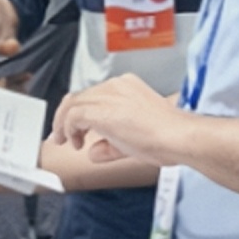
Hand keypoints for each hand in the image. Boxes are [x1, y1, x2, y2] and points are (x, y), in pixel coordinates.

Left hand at [52, 74, 188, 165]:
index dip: (80, 112)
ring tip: (64, 141)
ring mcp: (108, 95)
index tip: (75, 128)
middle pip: (80, 96)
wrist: (178, 136)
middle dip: (67, 117)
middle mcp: (116, 86)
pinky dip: (68, 129)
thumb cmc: (168, 137)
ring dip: (64, 123)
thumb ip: (111, 145)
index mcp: (127, 86)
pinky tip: (74, 142)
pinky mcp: (101, 109)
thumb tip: (95, 152)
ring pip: (73, 103)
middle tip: (61, 135)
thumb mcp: (135, 140)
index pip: (95, 95)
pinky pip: (74, 115)